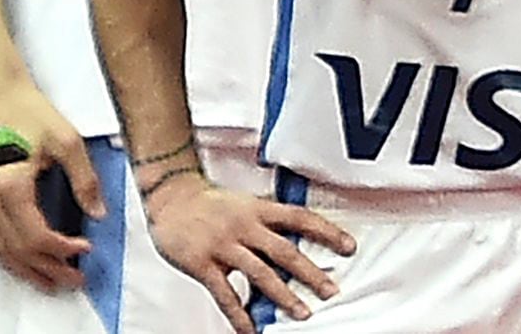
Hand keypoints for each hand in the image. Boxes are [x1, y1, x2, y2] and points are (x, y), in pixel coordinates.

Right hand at [0, 76, 99, 289]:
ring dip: (25, 269)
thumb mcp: (68, 140)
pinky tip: (25, 261)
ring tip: (52, 279)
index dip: (60, 250)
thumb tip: (98, 211)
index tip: (84, 251)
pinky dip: (8, 255)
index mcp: (9, 184)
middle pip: (15, 250)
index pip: (34, 235)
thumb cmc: (27, 111)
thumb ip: (85, 180)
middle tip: (73, 279)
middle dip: (46, 269)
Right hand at [141, 175, 354, 330]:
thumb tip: (298, 237)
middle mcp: (246, 226)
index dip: (327, 232)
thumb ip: (268, 221)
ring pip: (260, 274)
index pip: (301, 219)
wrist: (172, 199)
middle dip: (311, 273)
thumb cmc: (211, 204)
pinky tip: (250, 329)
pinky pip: (225, 294)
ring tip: (303, 313)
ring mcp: (224, 246)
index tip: (349, 247)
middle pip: (285, 251)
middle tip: (331, 290)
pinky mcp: (203, 265)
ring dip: (283, 296)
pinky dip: (239, 315)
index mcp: (260, 209)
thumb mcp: (246, 203)